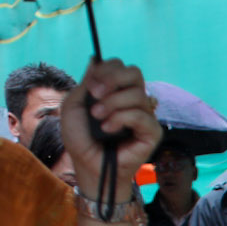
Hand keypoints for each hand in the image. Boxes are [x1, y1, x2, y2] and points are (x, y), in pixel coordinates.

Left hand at [63, 58, 161, 196]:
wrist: (88, 166)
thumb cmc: (81, 140)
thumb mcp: (74, 106)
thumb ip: (87, 83)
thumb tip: (95, 59)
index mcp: (116, 91)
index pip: (121, 67)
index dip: (107, 70)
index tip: (91, 86)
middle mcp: (132, 100)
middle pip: (134, 72)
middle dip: (113, 79)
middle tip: (96, 95)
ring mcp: (144, 116)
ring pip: (137, 94)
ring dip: (113, 104)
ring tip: (98, 119)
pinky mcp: (152, 132)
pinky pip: (141, 115)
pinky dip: (122, 119)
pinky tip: (109, 130)